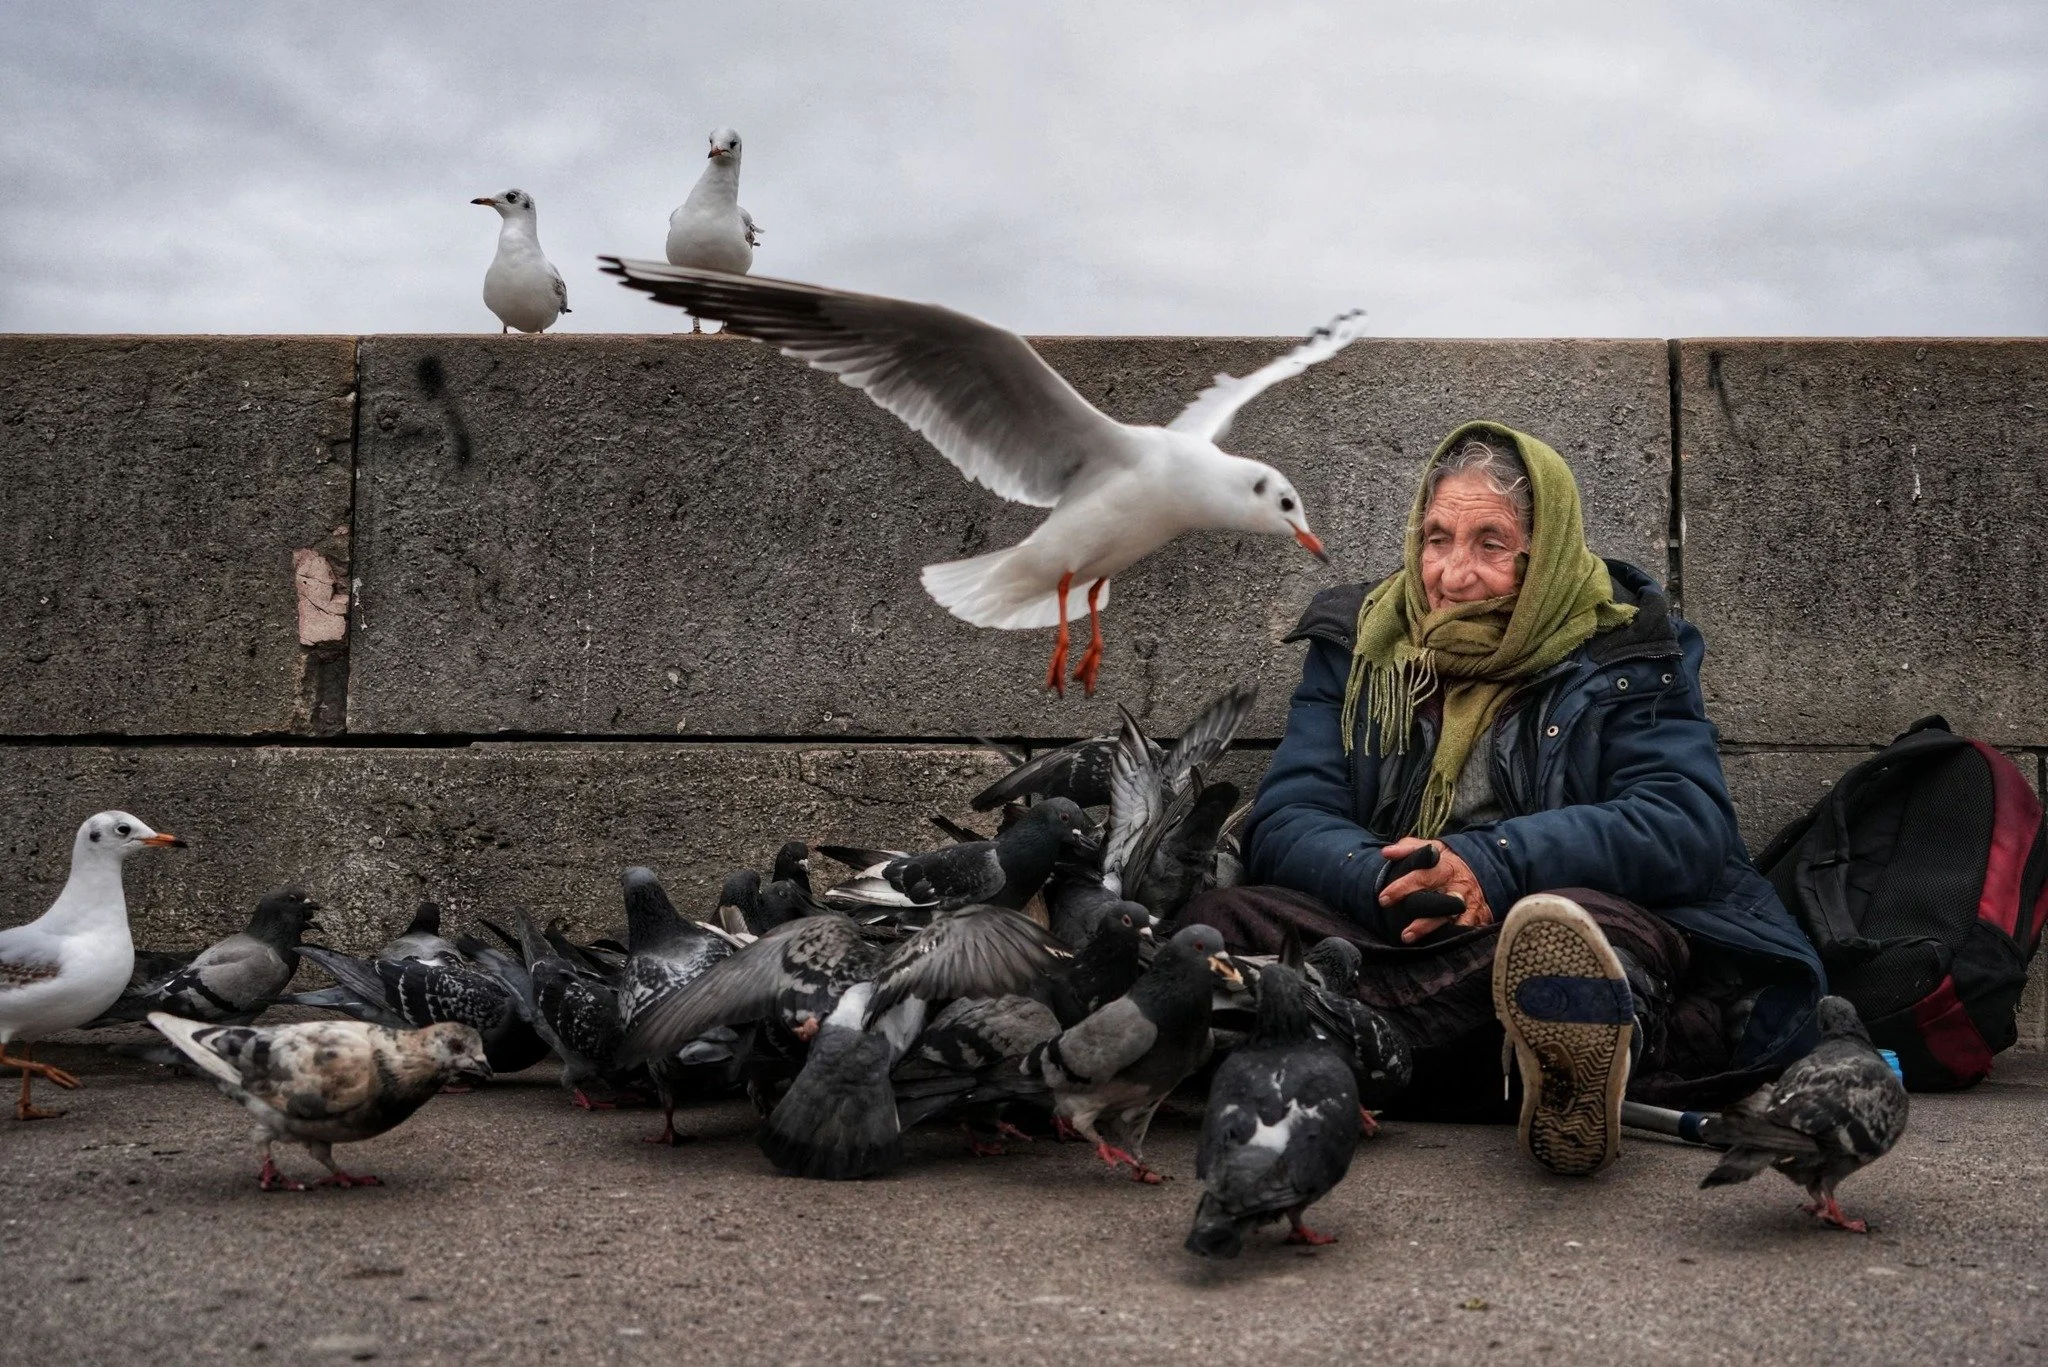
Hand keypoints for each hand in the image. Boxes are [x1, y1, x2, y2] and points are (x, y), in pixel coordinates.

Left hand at [1379, 837, 1494, 943]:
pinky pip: (1467, 929)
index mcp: (1444, 868)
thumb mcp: (1430, 847)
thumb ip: (1407, 848)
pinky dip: (1454, 938)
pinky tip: (1437, 946)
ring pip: (1451, 920)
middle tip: (1403, 933)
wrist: (1482, 865)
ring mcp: (1469, 903)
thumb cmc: (1445, 860)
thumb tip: (1386, 852)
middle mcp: (1458, 887)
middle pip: (1439, 904)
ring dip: (1432, 931)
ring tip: (1409, 939)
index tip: (1383, 899)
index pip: (1421, 877)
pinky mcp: (1478, 916)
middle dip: (1422, 921)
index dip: (1402, 888)